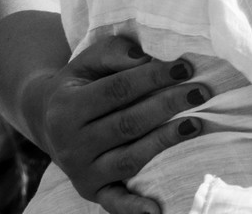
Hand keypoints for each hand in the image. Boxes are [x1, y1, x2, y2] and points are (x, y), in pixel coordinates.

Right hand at [37, 35, 210, 213]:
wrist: (49, 118)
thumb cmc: (83, 81)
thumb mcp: (89, 59)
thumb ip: (115, 52)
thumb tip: (147, 59)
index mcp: (67, 107)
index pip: (117, 90)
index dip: (153, 78)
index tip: (186, 67)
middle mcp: (70, 144)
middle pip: (127, 124)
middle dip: (168, 106)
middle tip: (201, 91)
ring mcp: (81, 171)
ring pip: (129, 159)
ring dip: (165, 142)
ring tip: (197, 123)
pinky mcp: (92, 191)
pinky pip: (114, 203)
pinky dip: (134, 209)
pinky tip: (157, 210)